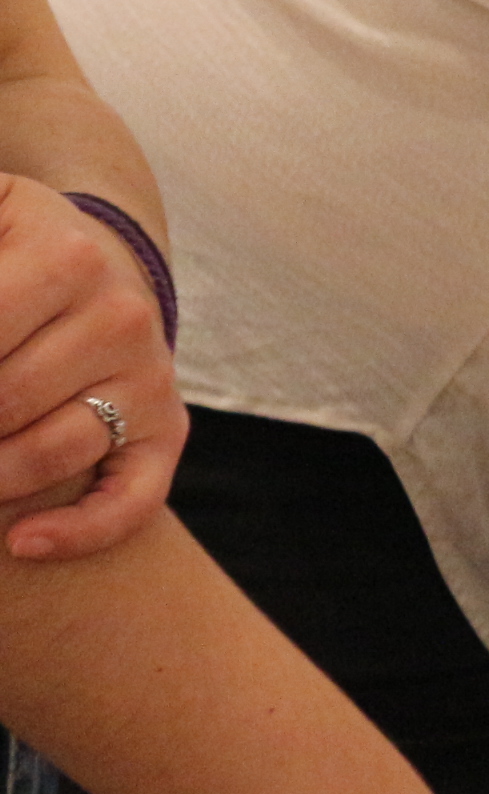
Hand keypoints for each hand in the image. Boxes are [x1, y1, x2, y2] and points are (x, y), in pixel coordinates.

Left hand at [0, 173, 183, 557]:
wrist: (95, 263)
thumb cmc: (3, 250)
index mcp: (64, 258)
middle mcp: (120, 315)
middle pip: (1, 404)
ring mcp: (149, 374)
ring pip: (48, 454)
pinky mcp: (167, 425)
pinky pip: (131, 497)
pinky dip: (78, 531)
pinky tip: (21, 543)